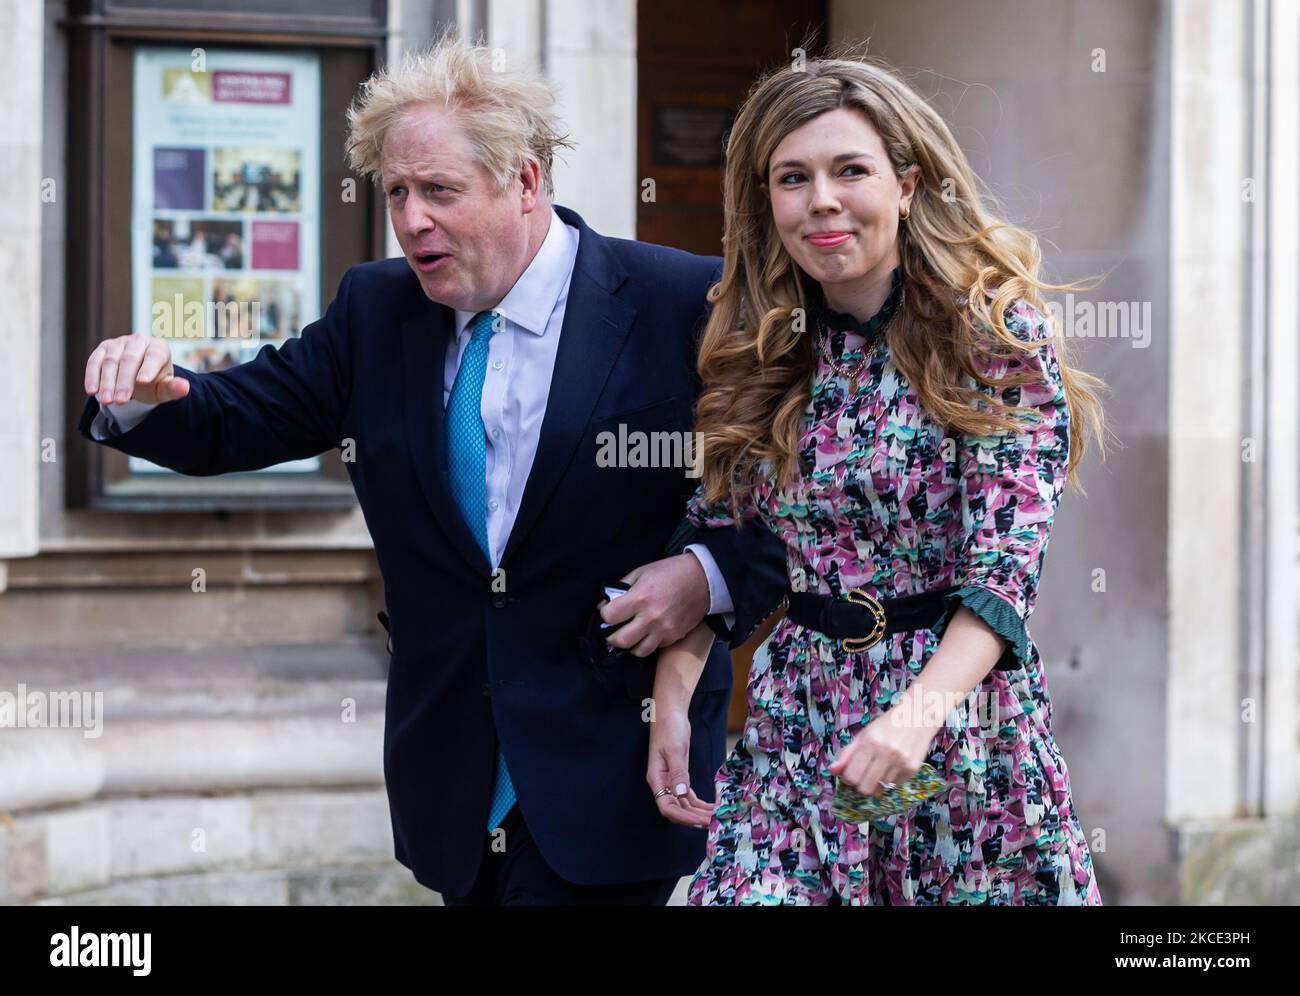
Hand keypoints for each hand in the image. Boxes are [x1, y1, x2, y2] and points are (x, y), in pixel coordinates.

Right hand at [85, 334, 188, 405]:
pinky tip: (92, 391)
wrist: (139, 377)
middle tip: (121, 401)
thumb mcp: (164, 388)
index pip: (154, 356)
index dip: (148, 368)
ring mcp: (119, 343)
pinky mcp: (103, 349)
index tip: (143, 382)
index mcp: (158, 347)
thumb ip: (173, 388)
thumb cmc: (155, 382)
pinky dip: (92, 376)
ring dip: (107, 382)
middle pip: (129, 359)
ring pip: (111, 362)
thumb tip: (184, 387)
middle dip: (124, 381)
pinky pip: (95, 361)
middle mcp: (139, 341)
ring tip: (107, 401)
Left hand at [598, 553, 709, 657]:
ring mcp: (664, 629)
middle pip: (621, 640)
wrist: (703, 579)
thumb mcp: (642, 571)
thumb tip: (606, 602)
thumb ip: (622, 587)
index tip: (607, 611)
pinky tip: (648, 632)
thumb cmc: (671, 572)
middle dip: (611, 636)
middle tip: (613, 630)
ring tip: (630, 635)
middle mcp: (651, 617)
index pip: (610, 616)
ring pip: (638, 651)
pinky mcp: (674, 636)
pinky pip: (655, 647)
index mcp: (641, 597)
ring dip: (630, 645)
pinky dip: (648, 643)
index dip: (604, 614)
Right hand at [647, 702, 715, 827]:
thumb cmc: (669, 727)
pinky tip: (712, 807)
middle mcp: (663, 783)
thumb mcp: (675, 749)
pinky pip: (688, 796)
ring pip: (684, 805)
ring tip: (716, 818)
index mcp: (657, 779)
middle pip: (677, 809)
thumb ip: (678, 772)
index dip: (684, 818)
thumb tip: (681, 794)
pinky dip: (700, 803)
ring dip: (699, 813)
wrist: (670, 712)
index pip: (667, 807)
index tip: (701, 821)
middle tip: (714, 823)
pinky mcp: (680, 775)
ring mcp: (671, 780)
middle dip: (695, 818)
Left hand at [827, 682, 941, 796]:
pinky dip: (890, 780)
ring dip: (876, 782)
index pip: (852, 776)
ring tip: (880, 767)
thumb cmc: (886, 725)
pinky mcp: (913, 769)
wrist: (917, 717)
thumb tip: (832, 771)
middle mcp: (886, 753)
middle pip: (865, 788)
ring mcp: (901, 762)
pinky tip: (892, 767)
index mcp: (870, 742)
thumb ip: (847, 754)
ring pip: (880, 789)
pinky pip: (895, 786)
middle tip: (863, 775)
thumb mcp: (864, 735)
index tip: (851, 773)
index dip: (848, 778)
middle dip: (861, 785)